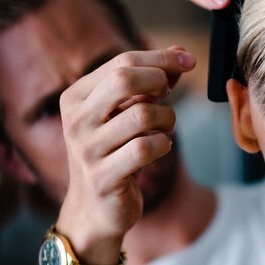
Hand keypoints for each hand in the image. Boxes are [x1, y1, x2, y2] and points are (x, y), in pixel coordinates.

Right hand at [56, 47, 195, 261]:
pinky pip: (145, 149)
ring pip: (141, 115)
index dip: (160, 58)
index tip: (188, 60)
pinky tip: (159, 148)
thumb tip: (181, 53)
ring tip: (165, 128)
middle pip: (124, 79)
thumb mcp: (126, 115)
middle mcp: (75, 121)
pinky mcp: (102, 177)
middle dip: (159, 79)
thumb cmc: (114, 154)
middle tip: (170, 93)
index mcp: (75, 98)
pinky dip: (162, 145)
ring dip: (165, 118)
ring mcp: (86, 150)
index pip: (121, 62)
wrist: (93, 210)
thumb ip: (150, 84)